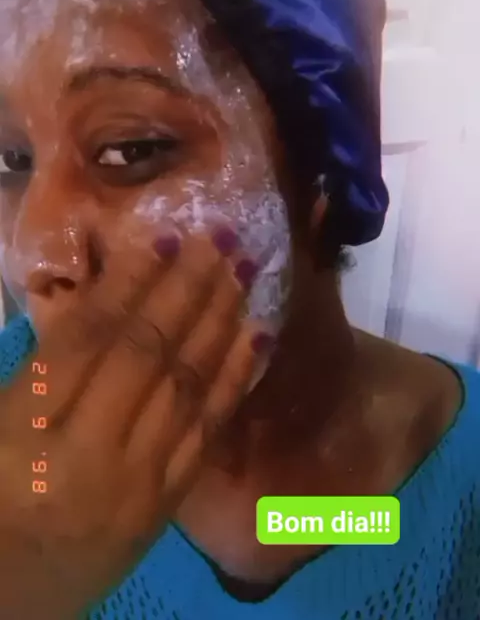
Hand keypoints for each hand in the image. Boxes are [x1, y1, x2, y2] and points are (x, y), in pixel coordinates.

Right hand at [0, 226, 267, 617]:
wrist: (11, 600)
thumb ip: (42, 369)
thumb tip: (105, 297)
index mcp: (25, 431)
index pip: (88, 339)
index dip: (129, 282)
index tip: (166, 236)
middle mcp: (85, 453)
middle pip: (147, 355)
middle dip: (187, 290)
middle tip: (222, 238)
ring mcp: (134, 483)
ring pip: (185, 388)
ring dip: (220, 322)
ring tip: (244, 271)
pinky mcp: (164, 506)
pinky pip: (206, 434)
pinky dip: (234, 379)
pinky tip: (257, 338)